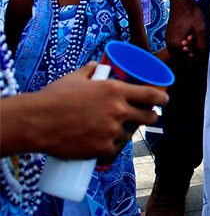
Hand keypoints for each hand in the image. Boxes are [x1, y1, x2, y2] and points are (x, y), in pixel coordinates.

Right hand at [32, 64, 167, 157]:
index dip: (162, 98)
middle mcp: (118, 110)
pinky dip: (111, 148)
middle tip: (148, 117)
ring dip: (128, 132)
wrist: (37, 121)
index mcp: (115, 90)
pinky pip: (114, 150)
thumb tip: (98, 65)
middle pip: (148, 117)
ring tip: (118, 129)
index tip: (165, 100)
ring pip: (130, 134)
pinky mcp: (102, 148)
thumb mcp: (75, 78)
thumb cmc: (54, 97)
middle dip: (151, 117)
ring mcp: (111, 131)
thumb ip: (90, 70)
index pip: (150, 95)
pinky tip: (107, 145)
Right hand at [166, 0, 207, 58]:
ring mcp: (167, 38)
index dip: (193, 56)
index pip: (185, 58)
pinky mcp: (167, 33)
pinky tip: (186, 35)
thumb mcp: (200, 31)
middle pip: (179, 56)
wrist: (182, 2)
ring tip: (190, 38)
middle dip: (188, 52)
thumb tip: (201, 51)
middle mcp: (170, 43)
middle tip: (194, 43)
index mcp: (177, 44)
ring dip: (183, 48)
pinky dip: (179, 43)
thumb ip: (201, 44)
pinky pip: (173, 44)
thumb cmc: (191, 15)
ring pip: (175, 50)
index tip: (198, 49)